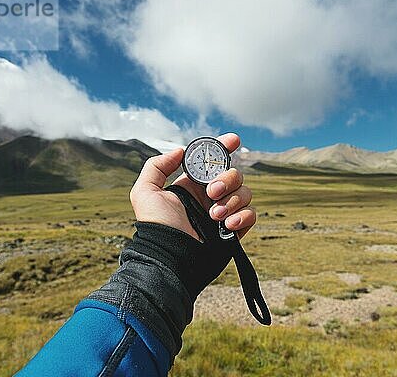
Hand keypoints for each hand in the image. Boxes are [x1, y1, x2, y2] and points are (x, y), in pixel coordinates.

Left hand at [129, 133, 255, 239]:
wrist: (170, 258)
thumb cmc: (156, 226)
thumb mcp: (145, 192)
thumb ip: (157, 166)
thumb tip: (180, 151)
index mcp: (193, 186)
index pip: (213, 162)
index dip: (225, 148)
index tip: (233, 140)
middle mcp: (210, 197)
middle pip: (234, 175)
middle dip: (227, 179)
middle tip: (211, 192)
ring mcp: (224, 213)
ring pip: (245, 193)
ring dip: (233, 200)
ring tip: (215, 215)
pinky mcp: (235, 231)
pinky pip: (251, 215)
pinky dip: (243, 216)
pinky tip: (227, 224)